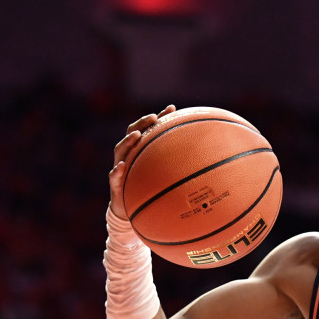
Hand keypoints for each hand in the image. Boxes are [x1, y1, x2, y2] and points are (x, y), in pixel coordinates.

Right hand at [108, 104, 176, 219]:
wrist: (129, 210)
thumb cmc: (148, 189)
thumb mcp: (163, 178)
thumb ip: (175, 167)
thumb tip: (204, 160)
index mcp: (140, 151)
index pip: (148, 129)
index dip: (159, 118)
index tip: (172, 108)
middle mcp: (129, 155)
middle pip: (132, 133)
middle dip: (142, 123)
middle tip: (153, 117)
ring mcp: (120, 167)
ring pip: (120, 150)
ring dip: (128, 141)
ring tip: (136, 135)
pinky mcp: (115, 183)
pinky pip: (114, 176)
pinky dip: (117, 170)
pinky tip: (122, 167)